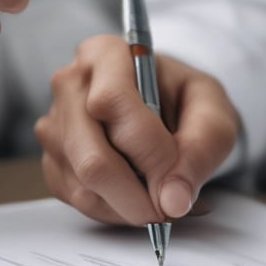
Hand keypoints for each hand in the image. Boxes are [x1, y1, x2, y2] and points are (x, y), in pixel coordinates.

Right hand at [34, 34, 238, 224]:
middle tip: (170, 209)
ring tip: (160, 196)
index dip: (149, 152)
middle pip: (91, 157)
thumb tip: (173, 199)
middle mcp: (69, 86)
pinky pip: (80, 201)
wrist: (166, 108)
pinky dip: (115, 210)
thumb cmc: (186, 101)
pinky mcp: (51, 161)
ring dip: (130, 206)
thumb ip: (203, 148)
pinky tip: (137, 195)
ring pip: (85, 186)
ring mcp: (55, 126)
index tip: (178, 183)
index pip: (112, 103)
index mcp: (104, 54)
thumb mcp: (213, 111)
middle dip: (137, 196)